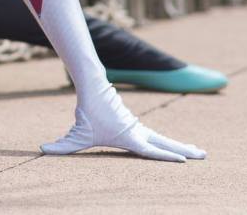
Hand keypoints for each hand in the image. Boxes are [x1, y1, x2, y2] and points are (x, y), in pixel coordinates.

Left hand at [41, 81, 206, 161]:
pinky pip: (156, 134)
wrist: (93, 85)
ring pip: (164, 138)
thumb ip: (61, 145)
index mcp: (130, 137)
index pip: (152, 151)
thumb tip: (42, 150)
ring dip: (181, 145)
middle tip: (204, 155)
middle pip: (166, 143)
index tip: (185, 161)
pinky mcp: (135, 123)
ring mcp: (138, 127)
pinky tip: (176, 146)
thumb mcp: (75, 133)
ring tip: (199, 152)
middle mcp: (138, 132)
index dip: (167, 156)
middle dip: (185, 150)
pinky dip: (170, 141)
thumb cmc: (86, 111)